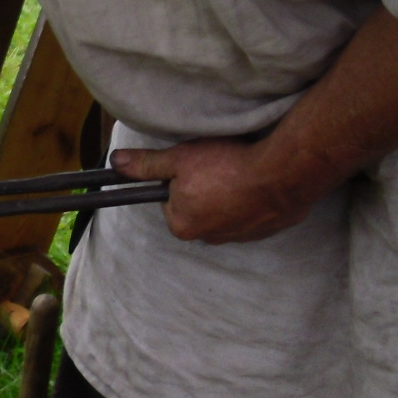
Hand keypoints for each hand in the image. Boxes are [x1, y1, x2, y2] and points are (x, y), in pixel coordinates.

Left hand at [110, 140, 318, 244]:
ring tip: (238, 172)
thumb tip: (115, 163)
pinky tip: (256, 183)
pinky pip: (249, 215)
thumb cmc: (226, 166)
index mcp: (182, 225)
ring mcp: (239, 238)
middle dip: (203, 189)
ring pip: (223, 211)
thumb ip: (145, 164)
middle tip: (216, 166)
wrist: (282, 175)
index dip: (178, 178)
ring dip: (228, 195)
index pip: (169, 201)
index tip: (192, 165)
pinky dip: (250, 201)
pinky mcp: (264, 232)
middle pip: (195, 208)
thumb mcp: (178, 159)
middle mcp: (208, 238)